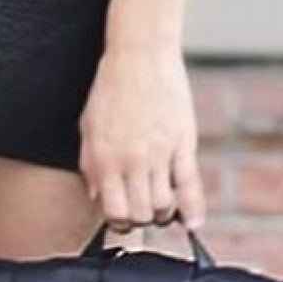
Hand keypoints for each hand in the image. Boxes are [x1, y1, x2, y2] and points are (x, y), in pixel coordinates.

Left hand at [77, 37, 205, 232]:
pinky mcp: (183, 144)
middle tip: (143, 213)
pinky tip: (192, 223)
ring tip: (162, 209)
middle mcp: (131, 161)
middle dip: (142, 221)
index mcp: (104, 159)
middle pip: (141, 214)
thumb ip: (92, 166)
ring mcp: (159, 154)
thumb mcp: (89, 128)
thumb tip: (98, 199)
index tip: (123, 219)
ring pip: (164, 205)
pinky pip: (190, 186)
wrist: (139, 58)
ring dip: (164, 214)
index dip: (119, 222)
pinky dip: (193, 210)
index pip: (114, 212)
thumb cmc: (110, 92)